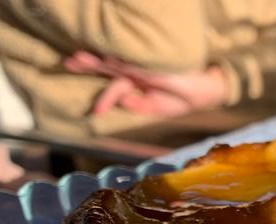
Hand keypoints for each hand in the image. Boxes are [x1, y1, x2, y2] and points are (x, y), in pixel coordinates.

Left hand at [64, 51, 227, 117]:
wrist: (208, 89)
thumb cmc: (182, 98)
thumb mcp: (159, 108)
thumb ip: (140, 105)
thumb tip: (122, 102)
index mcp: (136, 83)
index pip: (115, 87)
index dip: (104, 99)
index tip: (95, 112)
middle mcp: (137, 72)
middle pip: (109, 67)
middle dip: (89, 66)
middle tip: (67, 63)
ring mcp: (145, 65)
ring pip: (119, 62)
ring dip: (99, 62)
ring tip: (78, 58)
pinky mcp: (155, 62)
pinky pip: (135, 61)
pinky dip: (122, 60)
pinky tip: (108, 59)